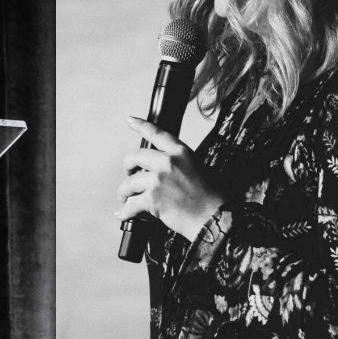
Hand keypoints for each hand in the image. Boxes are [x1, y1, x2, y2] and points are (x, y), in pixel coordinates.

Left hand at [116, 117, 225, 238]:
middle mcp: (168, 162)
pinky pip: (131, 204)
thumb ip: (178, 165)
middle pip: (135, 156)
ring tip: (125, 199)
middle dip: (127, 167)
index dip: (141, 125)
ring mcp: (158, 180)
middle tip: (128, 175)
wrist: (213, 218)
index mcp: (181, 153)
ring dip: (124, 192)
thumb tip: (157, 171)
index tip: (130, 120)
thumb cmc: (210, 198)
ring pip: (129, 182)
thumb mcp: (198, 169)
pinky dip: (126, 212)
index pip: (157, 134)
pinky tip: (124, 214)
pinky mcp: (152, 198)